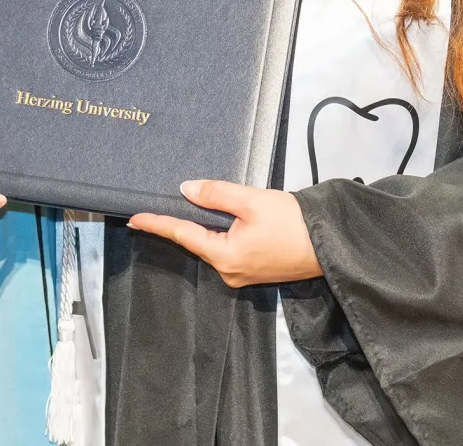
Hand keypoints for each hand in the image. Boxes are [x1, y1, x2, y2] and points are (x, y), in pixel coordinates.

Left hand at [127, 180, 321, 287]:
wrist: (329, 242)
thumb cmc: (291, 222)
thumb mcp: (251, 200)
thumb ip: (216, 194)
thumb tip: (186, 190)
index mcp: (225, 256)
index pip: (182, 235)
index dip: (157, 224)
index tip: (133, 218)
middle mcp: (229, 271)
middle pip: (196, 242)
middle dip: (180, 223)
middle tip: (156, 205)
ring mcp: (242, 273)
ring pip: (212, 245)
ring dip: (203, 226)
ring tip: (189, 205)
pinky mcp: (254, 270)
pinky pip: (226, 249)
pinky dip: (218, 232)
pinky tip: (216, 218)